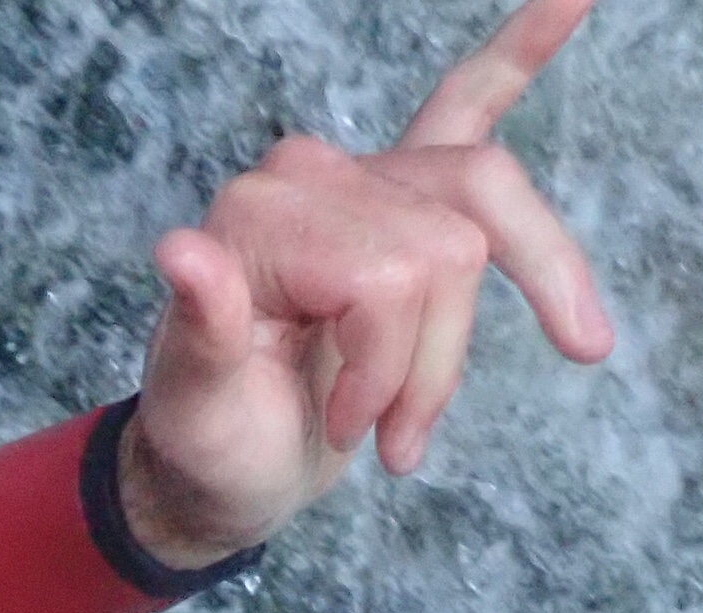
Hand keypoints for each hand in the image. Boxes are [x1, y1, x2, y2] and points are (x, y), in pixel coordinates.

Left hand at [119, 0, 616, 567]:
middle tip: (386, 443)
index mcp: (258, 215)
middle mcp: (309, 176)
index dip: (392, 366)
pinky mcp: (398, 197)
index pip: (392, 272)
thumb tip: (182, 252)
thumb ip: (200, 332)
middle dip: (431, 365)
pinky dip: (521, 54)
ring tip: (414, 430)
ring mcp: (360, 179)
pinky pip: (470, 102)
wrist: (219, 467)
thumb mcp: (195, 412)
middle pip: (450, 245)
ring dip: (464, 342)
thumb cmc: (209, 443)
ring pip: (486, 218)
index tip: (353, 433)